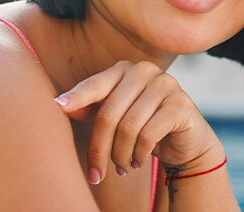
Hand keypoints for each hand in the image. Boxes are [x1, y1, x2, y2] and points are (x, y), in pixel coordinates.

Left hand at [54, 60, 217, 183]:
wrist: (185, 142)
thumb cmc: (143, 127)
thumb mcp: (115, 117)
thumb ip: (92, 108)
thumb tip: (61, 105)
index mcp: (125, 69)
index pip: (95, 85)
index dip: (77, 97)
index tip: (58, 107)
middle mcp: (145, 71)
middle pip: (109, 113)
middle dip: (99, 148)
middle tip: (96, 174)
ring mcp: (165, 84)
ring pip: (128, 127)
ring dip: (120, 155)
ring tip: (121, 167)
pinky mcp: (180, 104)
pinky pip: (149, 135)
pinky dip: (139, 155)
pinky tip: (138, 161)